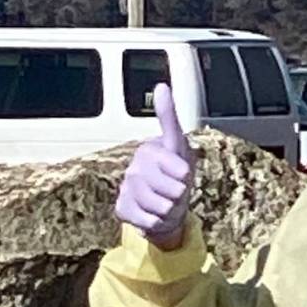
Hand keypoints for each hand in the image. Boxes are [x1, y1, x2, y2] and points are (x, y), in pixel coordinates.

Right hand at [115, 83, 195, 245]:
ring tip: (168, 202)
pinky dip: (158, 221)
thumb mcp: (180, 146)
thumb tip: (160, 85)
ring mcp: (127, 188)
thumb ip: (170, 118)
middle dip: (179, 193)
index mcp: (150, 149)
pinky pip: (147, 220)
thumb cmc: (177, 174)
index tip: (184, 174)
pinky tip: (155, 213)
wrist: (167, 207)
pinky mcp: (122, 208)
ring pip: (158, 205)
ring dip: (170, 208)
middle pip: (169, 187)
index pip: (169, 162)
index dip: (181, 173)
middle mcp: (135, 166)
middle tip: (178, 190)